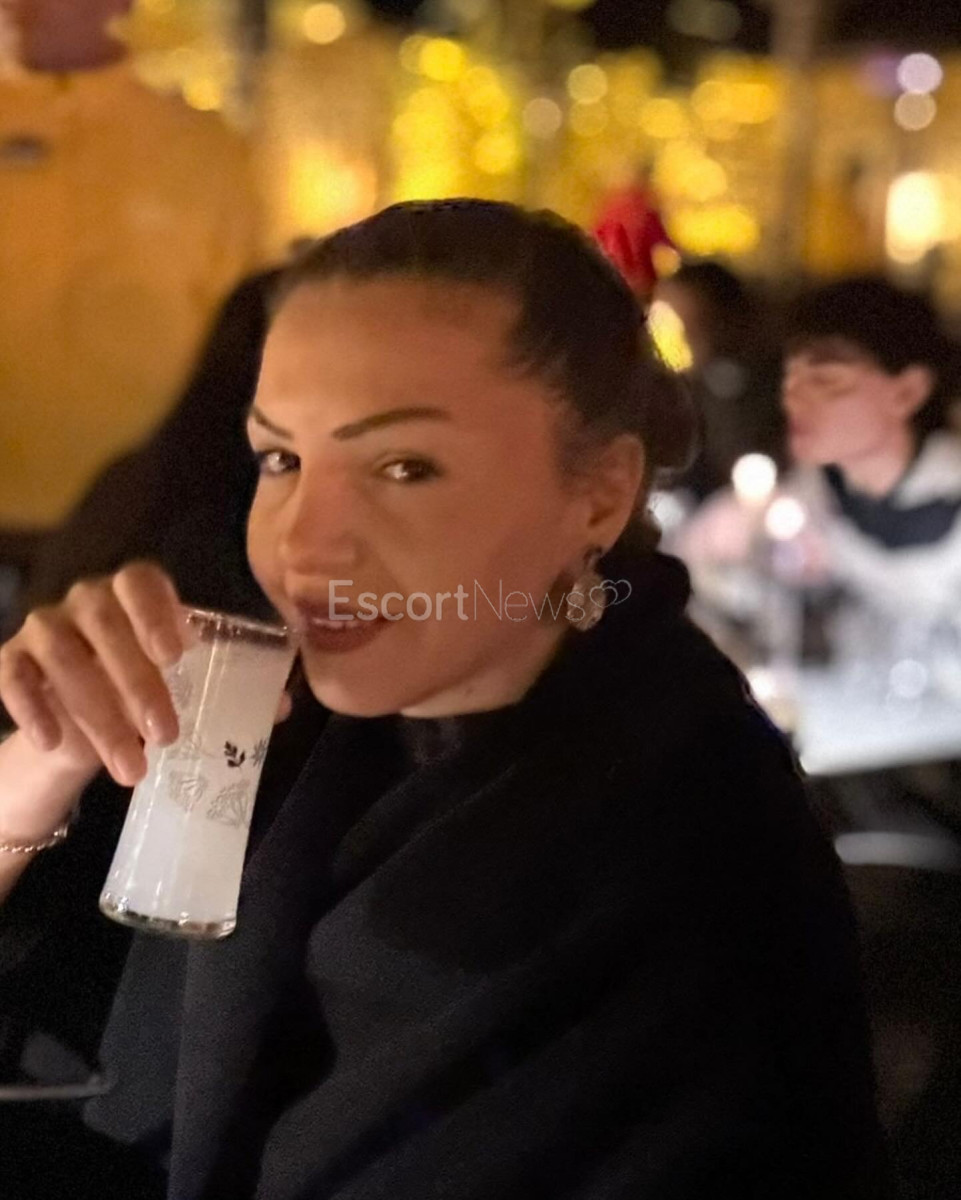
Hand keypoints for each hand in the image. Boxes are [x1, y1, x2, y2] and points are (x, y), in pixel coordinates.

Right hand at [0, 563, 186, 786]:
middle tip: (165, 735)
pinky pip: (13, 675)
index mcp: (130, 593)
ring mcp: (45, 625)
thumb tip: (206, 683)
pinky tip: (52, 742)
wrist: (82, 713)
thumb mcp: (164, 674)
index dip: (155, 615)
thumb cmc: (137, 681)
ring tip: (129, 767)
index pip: (139, 582)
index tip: (173, 656)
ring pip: (64, 656)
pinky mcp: (12, 657)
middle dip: (138, 684)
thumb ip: (181, 667)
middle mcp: (85, 599)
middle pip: (106, 624)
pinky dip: (31, 708)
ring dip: (99, 716)